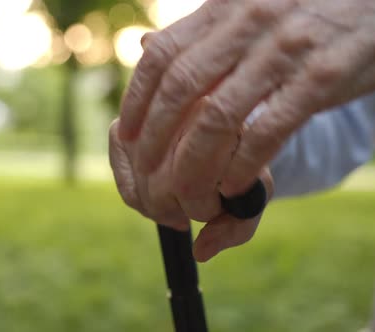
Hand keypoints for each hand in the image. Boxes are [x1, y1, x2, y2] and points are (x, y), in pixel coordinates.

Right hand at [109, 117, 273, 261]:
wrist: (222, 127)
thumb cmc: (240, 163)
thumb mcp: (254, 193)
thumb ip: (236, 227)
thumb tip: (199, 253)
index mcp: (214, 121)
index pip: (192, 183)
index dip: (203, 209)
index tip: (216, 206)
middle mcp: (174, 111)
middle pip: (161, 187)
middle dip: (180, 210)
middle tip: (197, 206)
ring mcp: (143, 119)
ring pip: (141, 188)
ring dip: (161, 209)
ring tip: (182, 202)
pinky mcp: (121, 129)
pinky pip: (124, 182)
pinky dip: (139, 201)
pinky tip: (159, 198)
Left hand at [118, 0, 374, 196]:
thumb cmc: (310, 13)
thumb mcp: (250, 7)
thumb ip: (203, 32)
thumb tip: (148, 47)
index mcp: (226, 8)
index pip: (163, 55)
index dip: (138, 98)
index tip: (126, 133)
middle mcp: (249, 24)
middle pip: (181, 89)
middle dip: (156, 139)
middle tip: (148, 174)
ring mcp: (285, 50)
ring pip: (218, 117)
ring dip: (194, 164)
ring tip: (186, 195)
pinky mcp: (319, 79)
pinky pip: (268, 130)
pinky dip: (243, 164)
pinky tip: (233, 186)